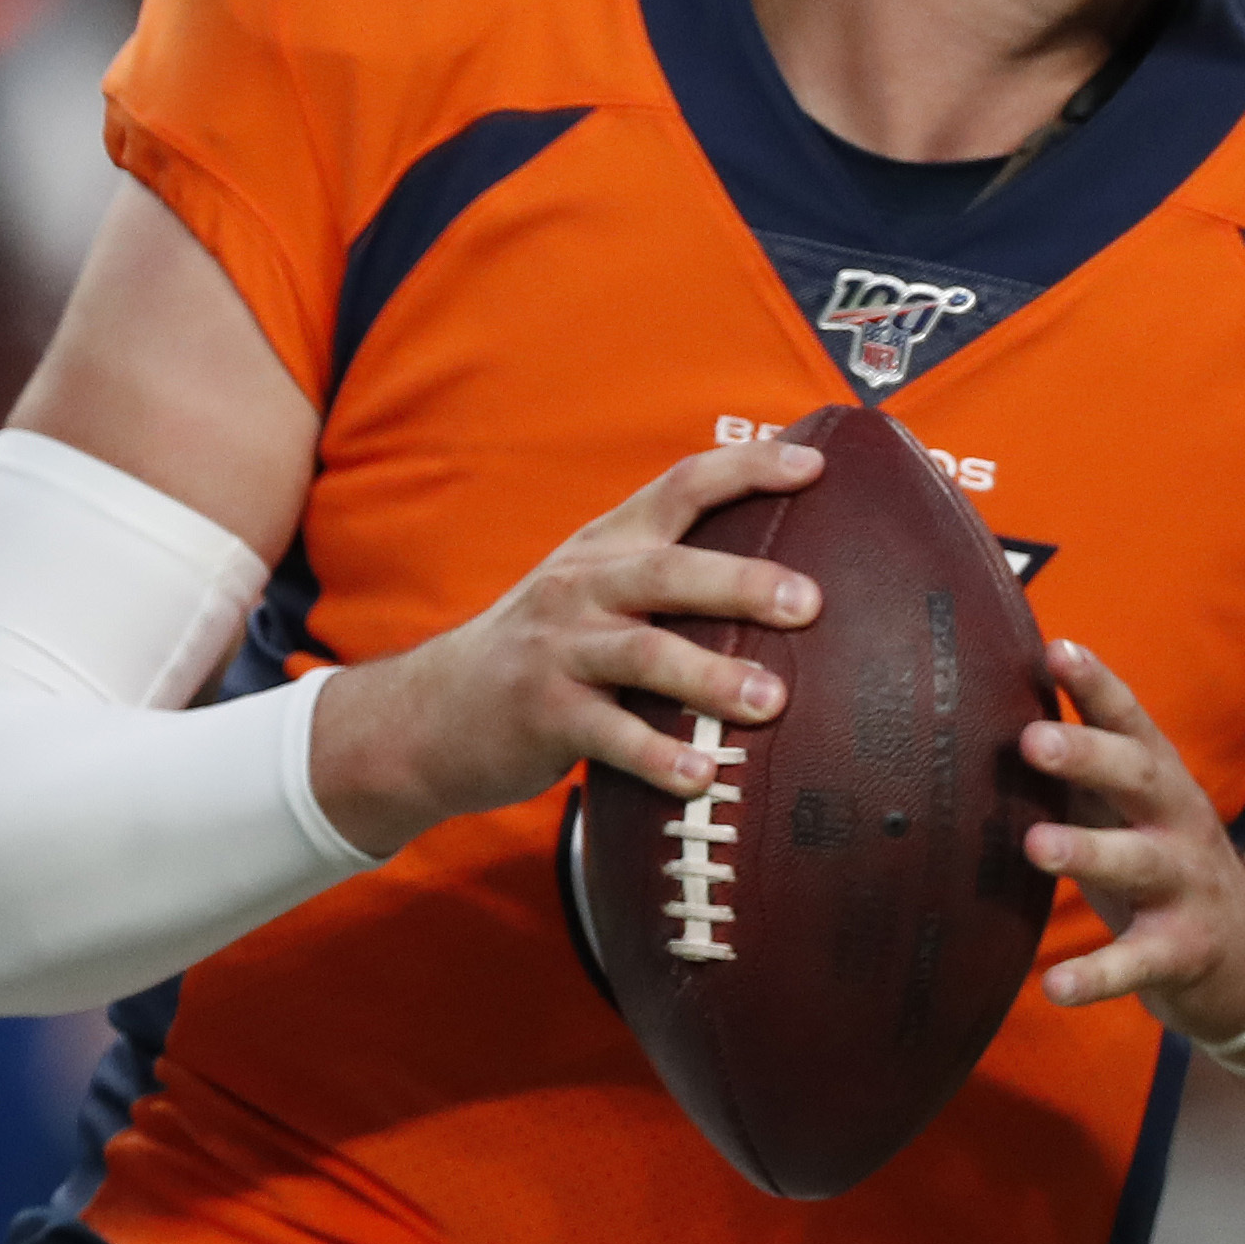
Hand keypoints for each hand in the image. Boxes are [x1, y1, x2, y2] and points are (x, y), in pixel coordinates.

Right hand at [309, 437, 823, 857]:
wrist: (428, 714)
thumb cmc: (544, 652)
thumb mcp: (590, 591)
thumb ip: (665, 575)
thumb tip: (785, 572)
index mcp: (605, 546)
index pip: (681, 487)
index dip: (747, 470)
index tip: (816, 466)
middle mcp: (582, 587)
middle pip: (668, 571)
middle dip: (742, 583)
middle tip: (811, 603)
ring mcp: (558, 651)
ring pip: (642, 654)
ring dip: (709, 677)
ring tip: (769, 702)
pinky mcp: (542, 717)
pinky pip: (608, 737)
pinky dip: (658, 756)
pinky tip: (702, 777)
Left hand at [1020, 640, 1244, 1050]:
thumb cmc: (1161, 861)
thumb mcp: (1130, 806)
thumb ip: (1081, 762)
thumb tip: (993, 699)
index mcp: (1160, 779)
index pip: (1130, 721)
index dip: (1096, 684)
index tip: (1056, 649)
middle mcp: (1178, 823)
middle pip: (1138, 778)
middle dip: (1088, 755)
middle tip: (1032, 740)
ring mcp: (1185, 887)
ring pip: (1140, 862)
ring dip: (1088, 851)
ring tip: (1036, 846)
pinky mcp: (1182, 953)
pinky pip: (1137, 962)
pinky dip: (1097, 976)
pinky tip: (1054, 988)